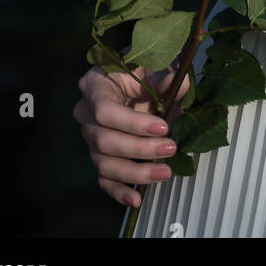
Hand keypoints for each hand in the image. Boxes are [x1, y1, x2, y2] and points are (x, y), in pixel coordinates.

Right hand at [73, 61, 189, 210]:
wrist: (134, 80)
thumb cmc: (141, 71)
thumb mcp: (153, 66)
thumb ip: (166, 76)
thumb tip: (181, 85)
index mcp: (94, 86)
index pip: (105, 110)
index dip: (133, 123)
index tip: (163, 126)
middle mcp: (85, 114)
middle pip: (104, 140)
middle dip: (139, 149)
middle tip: (170, 148)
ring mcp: (90, 138)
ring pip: (104, 163)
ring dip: (135, 173)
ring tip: (164, 172)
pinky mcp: (99, 156)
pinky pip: (104, 179)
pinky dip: (119, 192)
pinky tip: (136, 198)